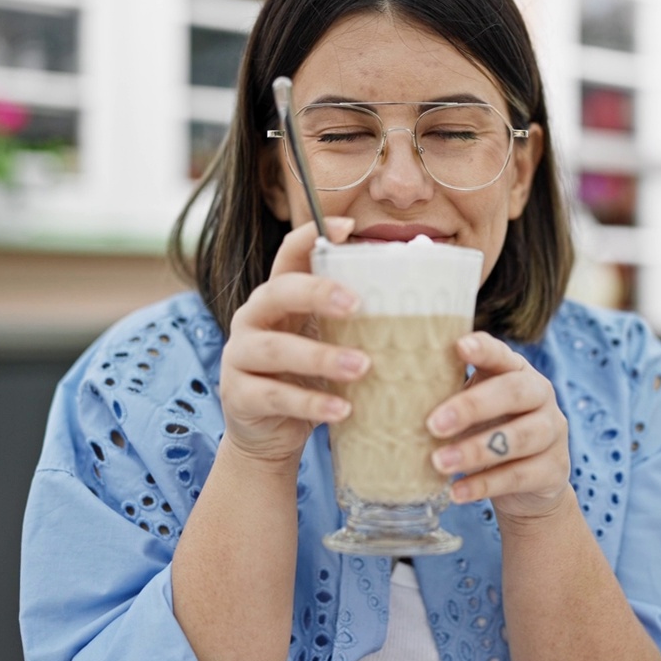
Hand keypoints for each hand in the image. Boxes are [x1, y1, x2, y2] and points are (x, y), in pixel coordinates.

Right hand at [218, 217, 370, 465]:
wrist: (268, 433)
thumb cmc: (307, 378)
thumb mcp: (328, 341)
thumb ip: (356, 320)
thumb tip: (422, 300)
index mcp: (278, 297)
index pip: (289, 254)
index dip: (313, 235)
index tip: (347, 226)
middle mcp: (253, 318)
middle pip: (278, 291)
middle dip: (318, 293)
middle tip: (357, 304)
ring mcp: (240, 356)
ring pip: (276, 348)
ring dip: (321, 357)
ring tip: (362, 367)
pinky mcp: (239, 394)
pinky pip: (275, 395)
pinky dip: (311, 403)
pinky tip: (343, 410)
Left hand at [426, 332, 571, 522]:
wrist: (529, 485)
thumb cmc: (489, 432)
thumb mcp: (473, 408)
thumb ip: (446, 395)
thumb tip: (384, 394)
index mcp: (517, 371)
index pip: (503, 354)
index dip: (484, 349)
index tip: (459, 346)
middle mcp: (541, 396)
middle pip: (514, 392)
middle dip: (472, 407)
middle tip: (433, 424)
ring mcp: (552, 433)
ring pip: (519, 437)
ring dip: (475, 451)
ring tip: (438, 463)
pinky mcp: (553, 470)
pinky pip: (519, 475)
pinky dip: (484, 485)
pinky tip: (455, 491)